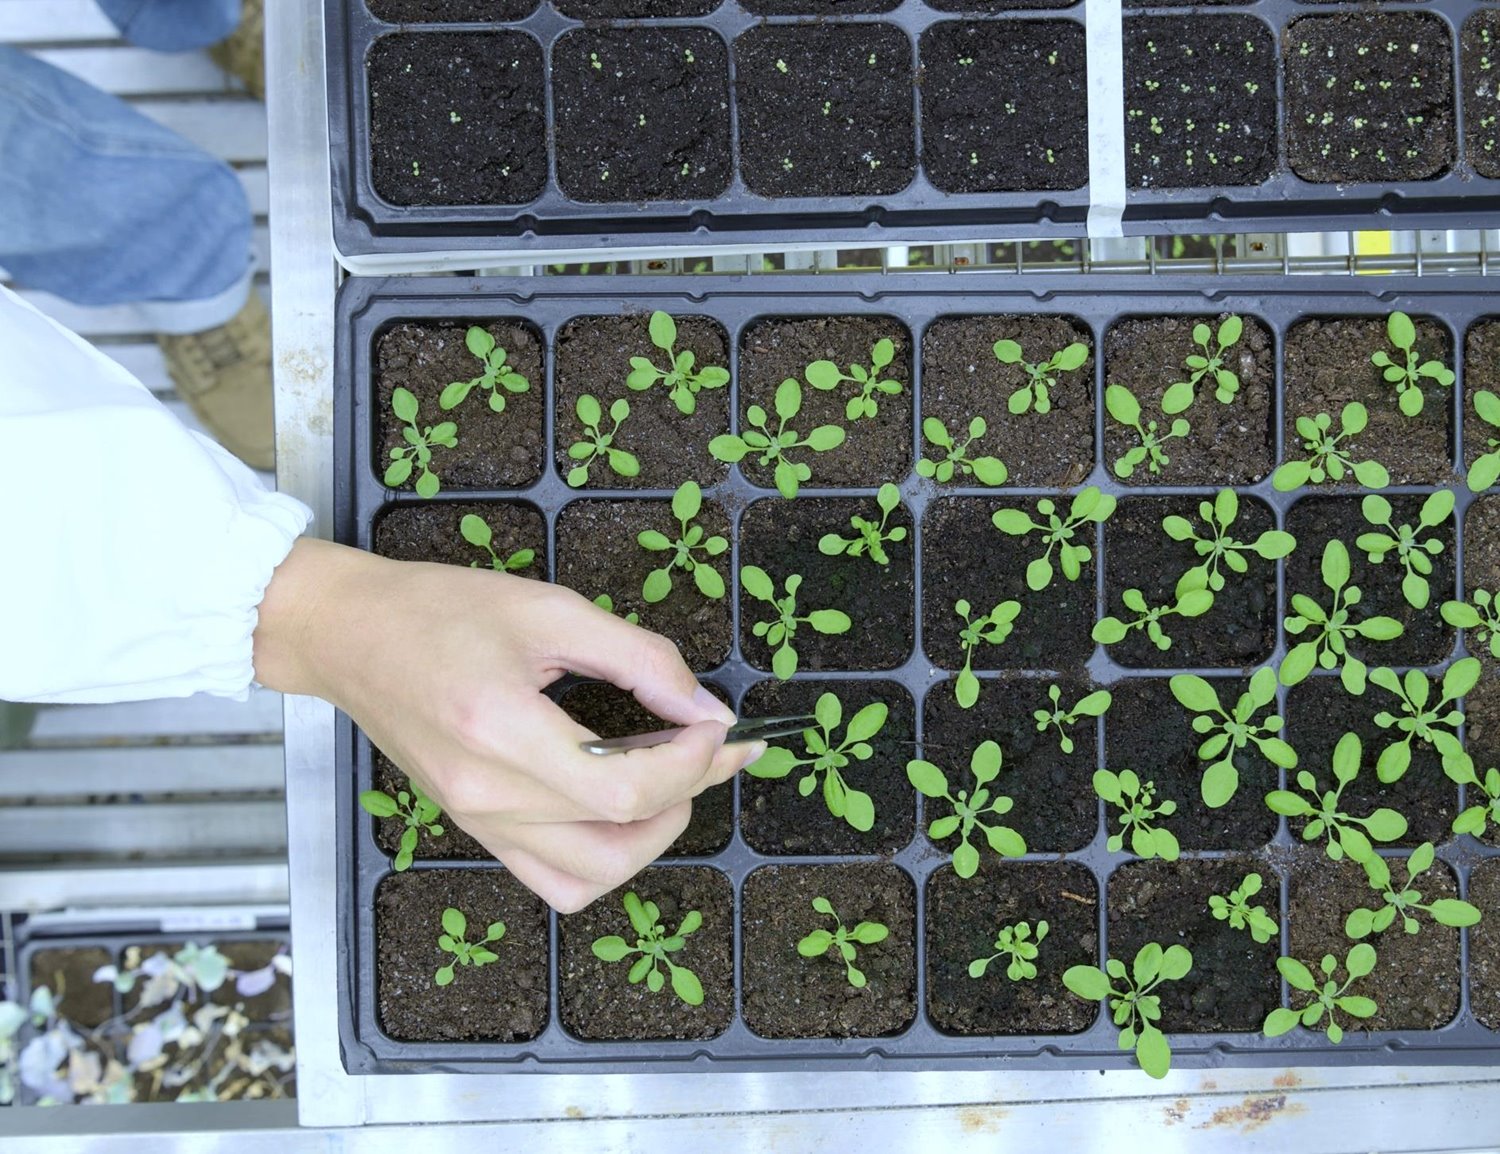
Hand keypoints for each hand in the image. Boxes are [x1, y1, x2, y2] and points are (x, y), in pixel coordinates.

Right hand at [253, 539, 761, 910]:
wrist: (348, 636)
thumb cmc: (441, 610)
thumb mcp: (551, 610)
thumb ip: (639, 659)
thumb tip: (707, 708)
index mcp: (502, 730)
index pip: (624, 789)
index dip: (692, 763)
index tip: (719, 723)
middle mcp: (487, 795)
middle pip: (619, 834)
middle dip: (689, 791)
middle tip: (710, 744)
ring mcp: (477, 822)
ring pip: (591, 876)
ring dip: (650, 837)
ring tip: (669, 781)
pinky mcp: (474, 830)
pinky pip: (554, 880)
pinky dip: (603, 859)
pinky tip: (619, 808)